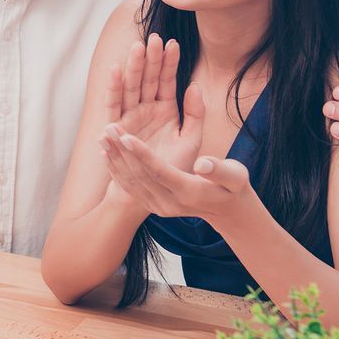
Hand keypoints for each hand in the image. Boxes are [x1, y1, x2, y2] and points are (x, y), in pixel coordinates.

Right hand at [100, 34, 202, 208]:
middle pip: (147, 79)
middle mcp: (146, 109)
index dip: (170, 63)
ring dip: (133, 67)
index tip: (174, 44)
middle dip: (150, 59)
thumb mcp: (191, 141)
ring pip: (131, 87)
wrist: (152, 193)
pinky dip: (114, 87)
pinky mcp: (115, 127)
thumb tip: (194, 85)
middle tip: (153, 38)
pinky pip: (113, 104)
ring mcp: (130, 116)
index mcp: (166, 109)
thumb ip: (195, 114)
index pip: (167, 81)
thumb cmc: (173, 168)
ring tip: (137, 48)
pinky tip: (116, 69)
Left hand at [101, 126, 254, 221]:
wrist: (227, 210)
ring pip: (131, 181)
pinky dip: (116, 169)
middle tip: (108, 127)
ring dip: (114, 158)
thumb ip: (220, 169)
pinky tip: (105, 153)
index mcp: (188, 192)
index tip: (126, 136)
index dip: (142, 153)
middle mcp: (169, 203)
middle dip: (122, 151)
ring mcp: (158, 206)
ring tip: (102, 135)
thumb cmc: (233, 186)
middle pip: (140, 175)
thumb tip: (203, 163)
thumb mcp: (235, 176)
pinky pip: (130, 187)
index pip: (159, 171)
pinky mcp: (152, 205)